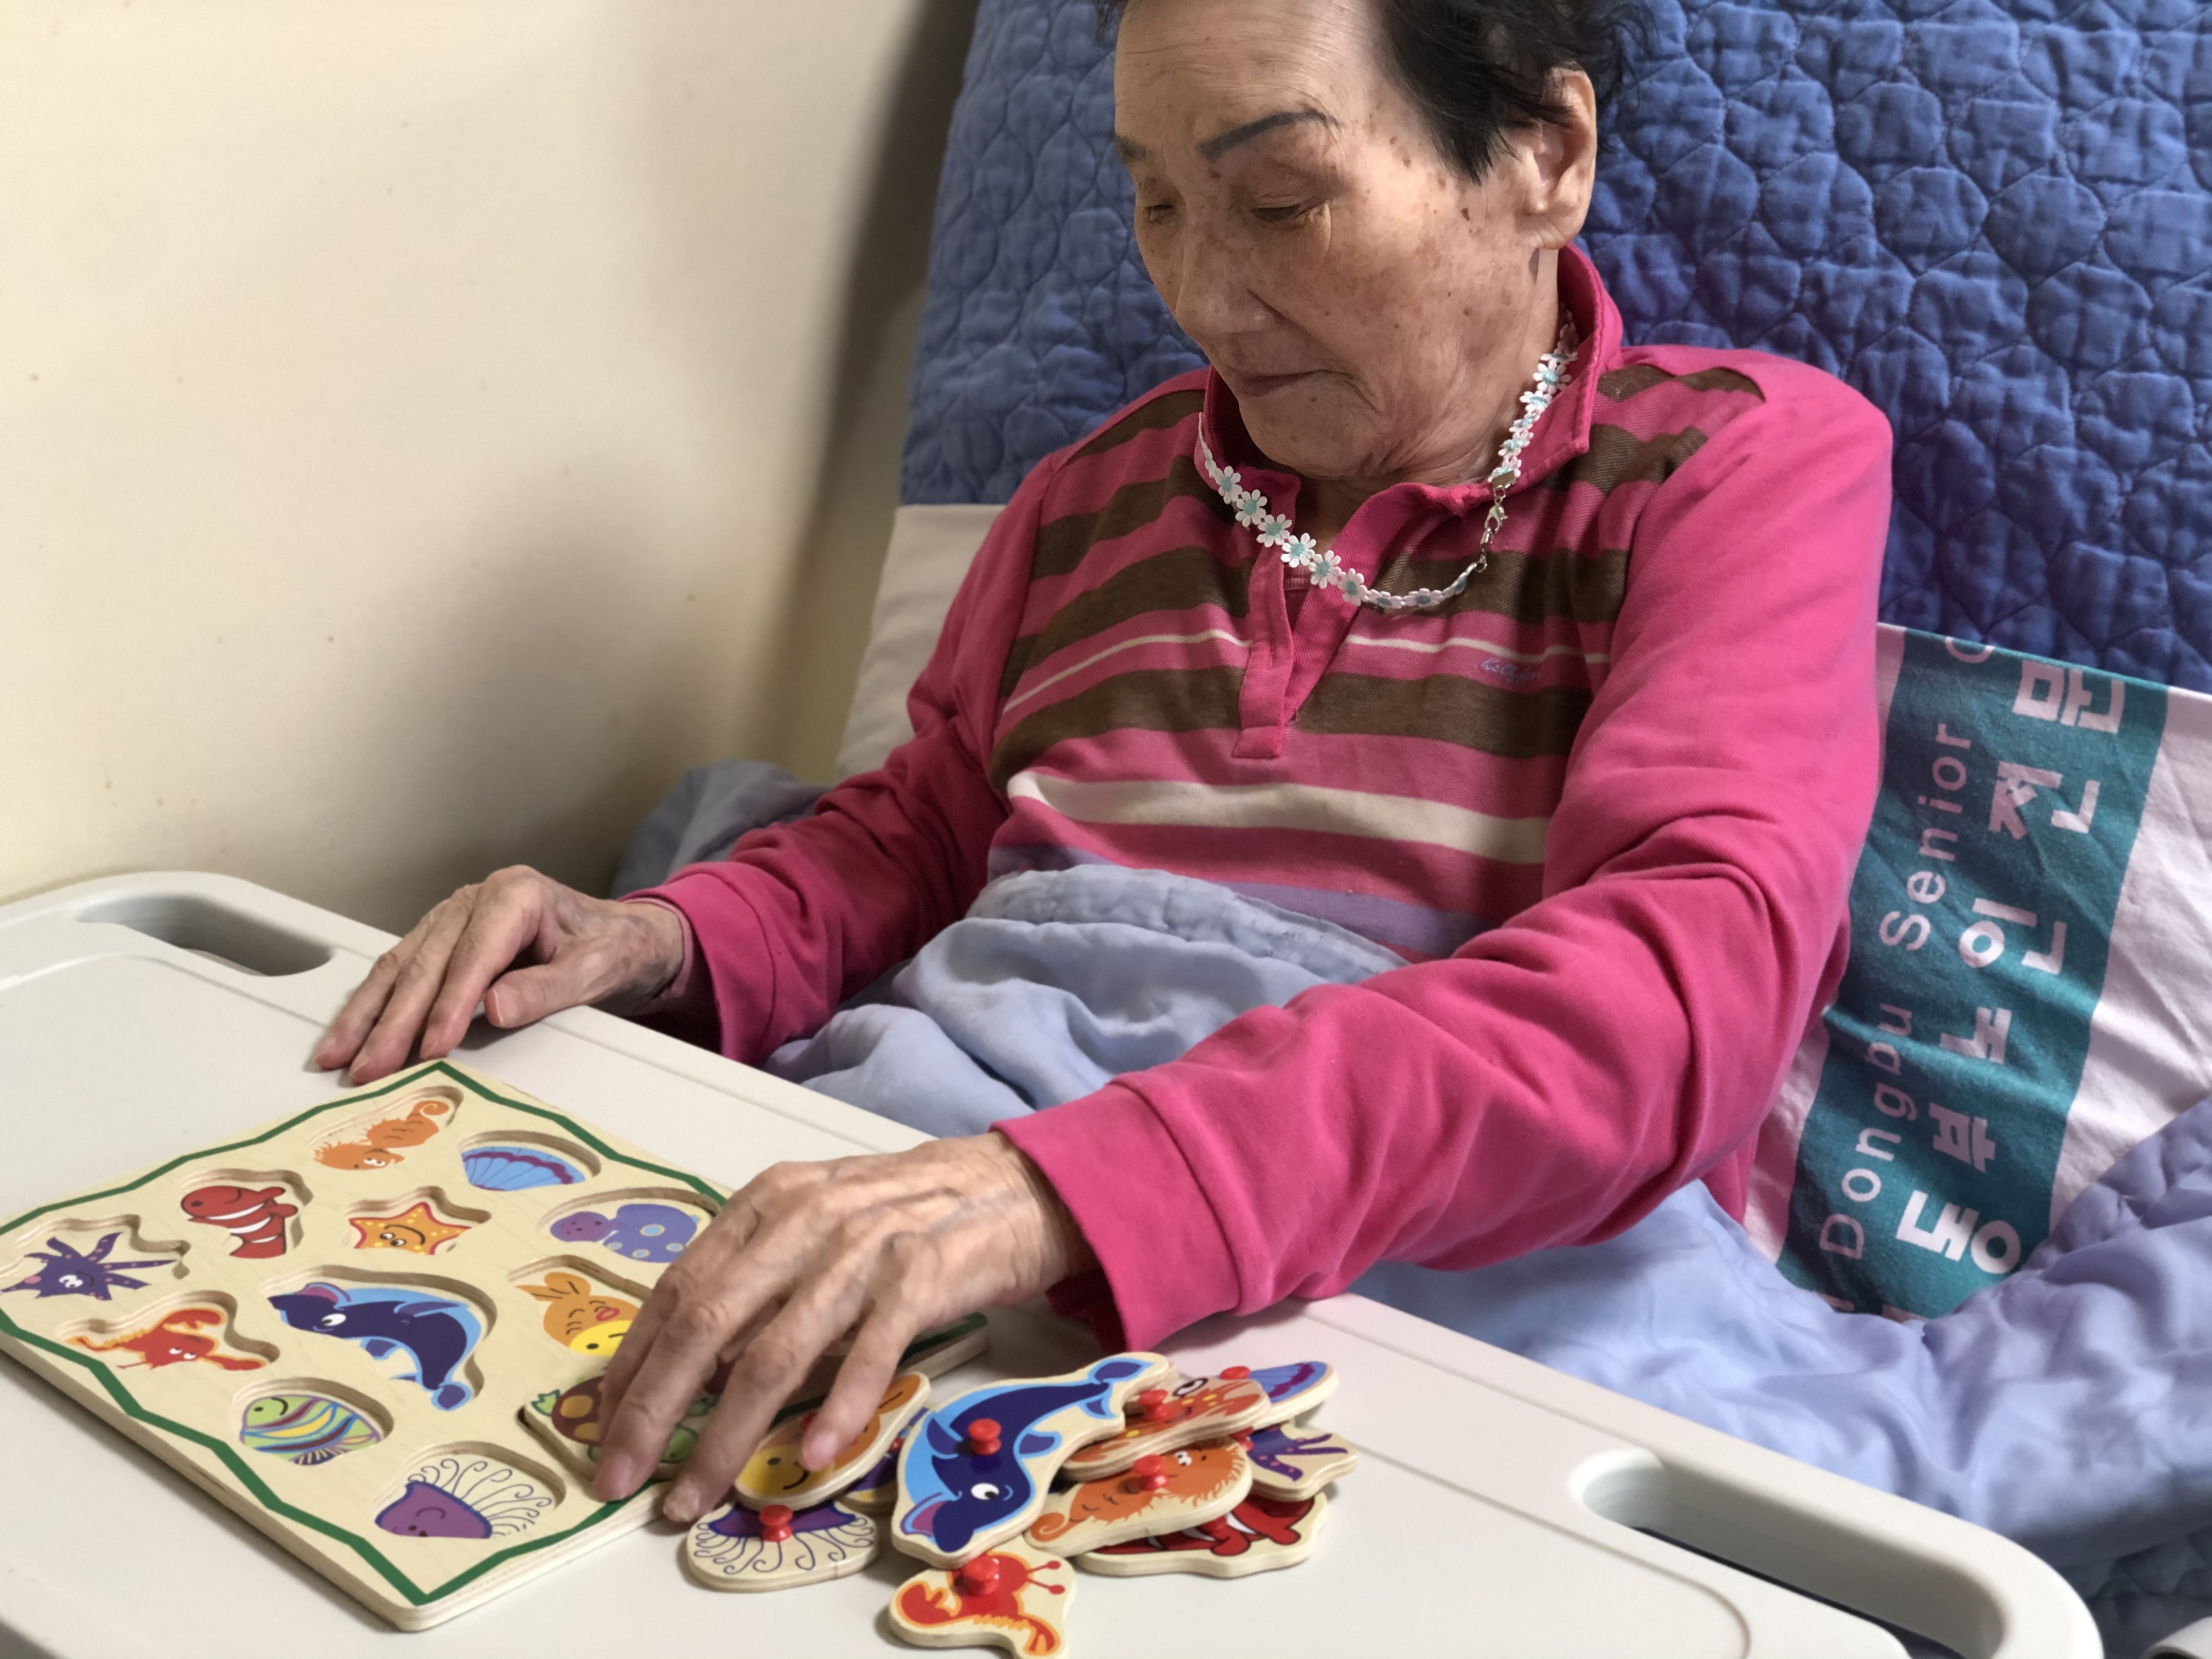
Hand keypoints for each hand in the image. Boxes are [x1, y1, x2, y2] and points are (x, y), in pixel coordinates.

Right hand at [311, 866, 687, 1082]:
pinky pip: (402, 969)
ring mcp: (454, 917)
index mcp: (516, 895)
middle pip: (427, 963)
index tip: (432, 1046)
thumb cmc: (612, 949)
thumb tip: (494, 1007)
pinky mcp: (442, 938)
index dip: (449, 1004)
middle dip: (394, 1021)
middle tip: (369, 1068)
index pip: (473, 955)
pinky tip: (350, 1035)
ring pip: (401, 966)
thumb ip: (547, 988)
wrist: (625, 937)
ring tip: (339, 1058)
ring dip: (367, 1015)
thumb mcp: (596, 969)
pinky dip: (374, 1005)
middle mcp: (476, 900)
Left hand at [591, 1131, 1095, 1523]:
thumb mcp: (817, 1224)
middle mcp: (805, 1218)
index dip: (633, 1362)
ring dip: (726, 1435)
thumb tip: (693, 1370)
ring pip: (775, 1352)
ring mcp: (863, 1247)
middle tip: (621, 1475)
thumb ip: (760, 1279)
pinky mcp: (921, 1276)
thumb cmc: (907, 1212)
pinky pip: (868, 1351)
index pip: (679, 1289)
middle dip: (653, 1408)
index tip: (600, 1425)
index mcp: (769, 1201)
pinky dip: (838, 1406)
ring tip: (695, 1494)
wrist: (1013, 1184)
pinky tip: (813, 1455)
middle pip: (707, 1324)